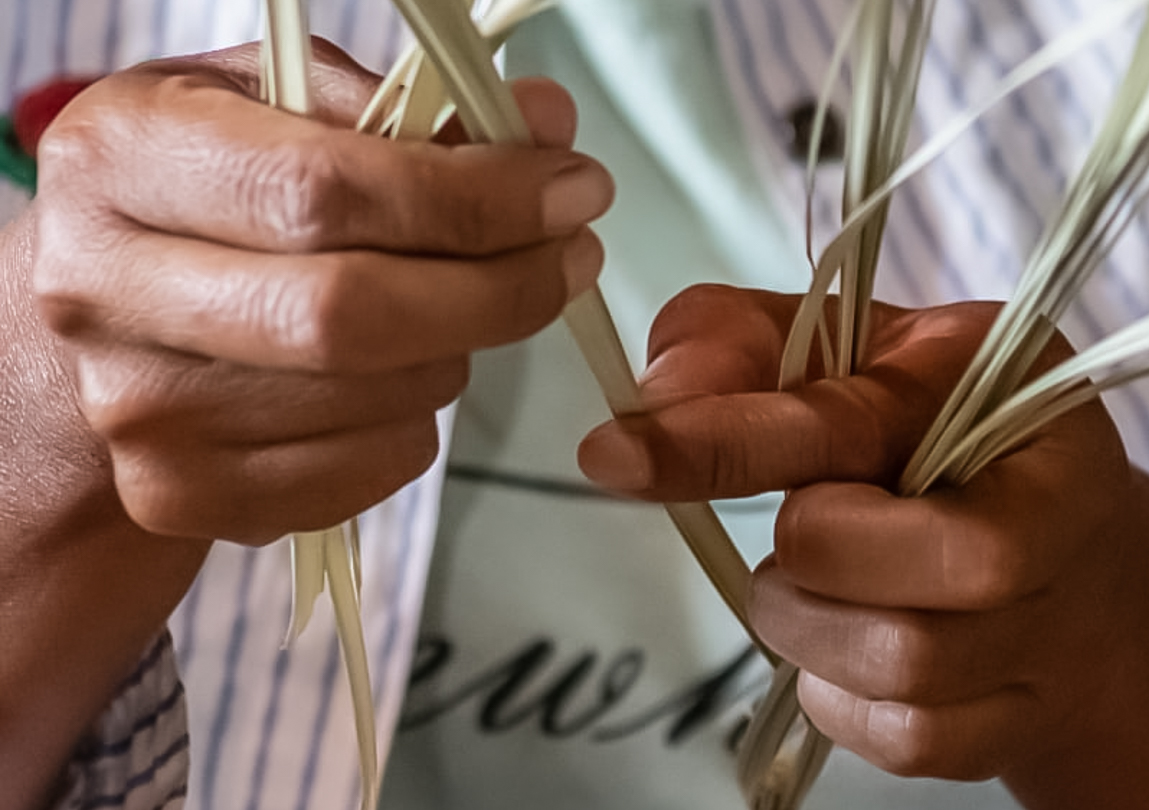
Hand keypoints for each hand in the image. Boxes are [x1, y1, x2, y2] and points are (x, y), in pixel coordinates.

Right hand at [1, 40, 609, 808]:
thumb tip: (547, 126)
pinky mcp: (188, 495)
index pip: (327, 193)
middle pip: (353, 316)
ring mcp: (145, 413)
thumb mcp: (269, 104)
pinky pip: (372, 469)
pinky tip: (397, 374)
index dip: (475, 199)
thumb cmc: (200, 192)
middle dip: (499, 289)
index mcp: (123, 161)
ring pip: (381, 399)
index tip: (570, 191)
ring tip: (454, 305)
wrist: (101, 316)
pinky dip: (420, 420)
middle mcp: (107, 294)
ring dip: (460, 350)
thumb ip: (405, 108)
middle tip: (569, 258)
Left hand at [579, 285, 1148, 809]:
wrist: (1081, 573)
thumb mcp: (857, 356)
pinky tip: (858, 652)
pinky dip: (845, 699)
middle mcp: (1048, 504)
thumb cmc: (947, 446)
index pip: (846, 418)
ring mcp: (1050, 623)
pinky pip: (904, 738)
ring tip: (826, 589)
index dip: (724, 438)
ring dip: (814, 628)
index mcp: (1004, 385)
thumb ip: (747, 345)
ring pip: (895, 659)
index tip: (614, 454)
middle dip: (804, 554)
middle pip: (881, 557)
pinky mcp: (1023, 718)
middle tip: (806, 534)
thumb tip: (654, 392)